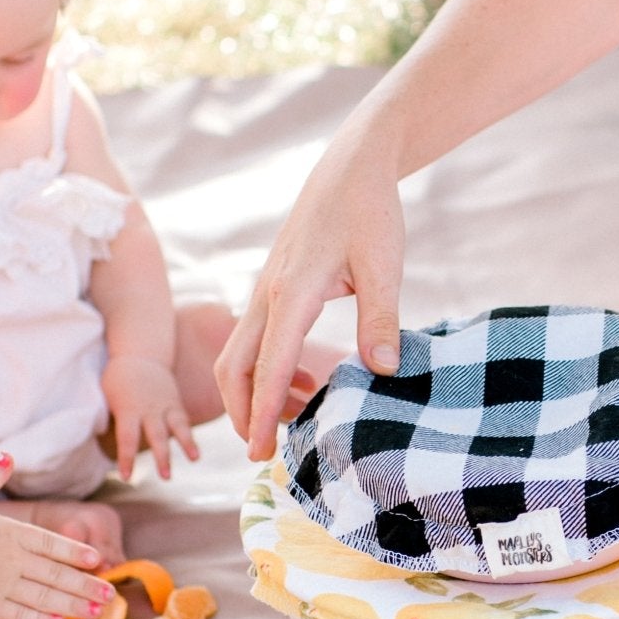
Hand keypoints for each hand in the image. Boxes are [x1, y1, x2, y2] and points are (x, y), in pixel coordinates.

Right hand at [0, 454, 113, 618]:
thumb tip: (8, 456)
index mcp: (9, 534)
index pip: (51, 544)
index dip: (76, 552)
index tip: (99, 560)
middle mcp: (13, 561)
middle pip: (57, 574)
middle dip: (86, 585)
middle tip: (111, 594)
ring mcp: (3, 586)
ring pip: (47, 597)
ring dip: (75, 604)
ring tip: (97, 610)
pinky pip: (21, 614)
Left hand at [102, 354, 198, 479]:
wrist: (141, 354)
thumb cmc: (118, 379)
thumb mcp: (106, 396)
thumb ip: (109, 418)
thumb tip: (101, 439)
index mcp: (128, 409)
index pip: (127, 438)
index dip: (127, 458)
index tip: (126, 476)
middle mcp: (149, 409)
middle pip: (157, 435)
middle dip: (162, 456)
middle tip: (166, 477)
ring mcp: (165, 405)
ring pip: (177, 426)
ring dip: (186, 444)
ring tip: (194, 460)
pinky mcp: (176, 404)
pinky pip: (184, 422)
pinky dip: (190, 437)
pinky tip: (195, 454)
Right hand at [216, 124, 407, 459]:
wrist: (352, 166)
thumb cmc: (370, 211)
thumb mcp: (384, 265)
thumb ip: (380, 320)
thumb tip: (383, 371)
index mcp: (292, 292)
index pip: (269, 367)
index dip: (264, 413)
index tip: (261, 452)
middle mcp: (268, 293)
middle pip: (234, 366)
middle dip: (242, 412)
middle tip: (265, 452)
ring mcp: (266, 289)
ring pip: (240, 353)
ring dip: (255, 392)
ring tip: (295, 421)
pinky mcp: (275, 286)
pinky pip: (257, 338)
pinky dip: (267, 369)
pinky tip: (305, 382)